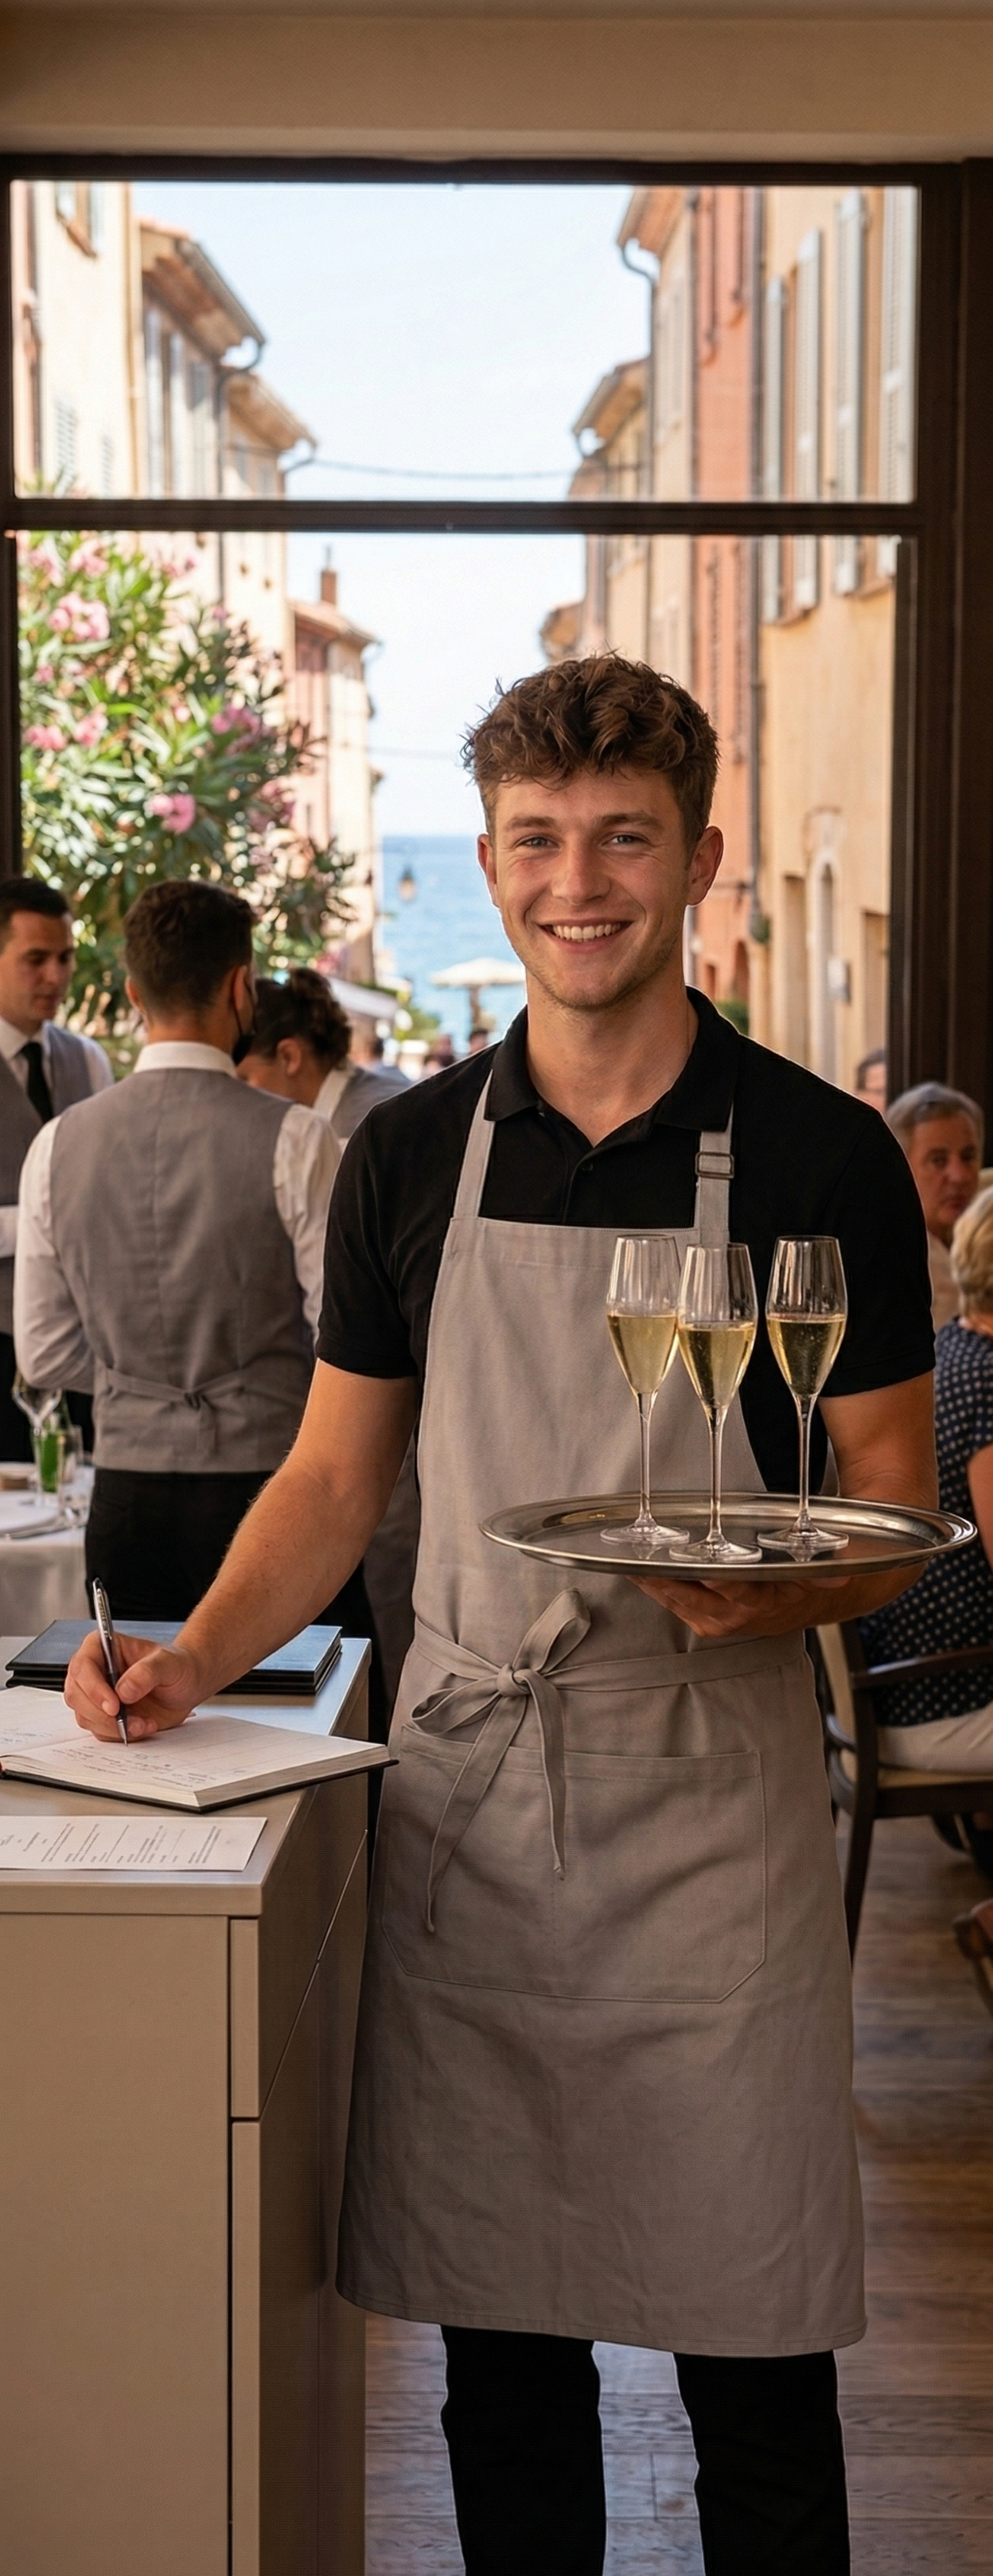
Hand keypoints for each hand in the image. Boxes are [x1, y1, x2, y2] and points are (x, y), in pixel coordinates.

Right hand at [64, 1632, 201, 1740]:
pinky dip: (120, 1734)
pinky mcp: (104, 1716)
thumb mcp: (169, 1662)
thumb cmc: (177, 1666)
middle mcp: (95, 1671)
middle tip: (126, 1721)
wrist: (188, 1686)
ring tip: (143, 1723)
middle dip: (100, 1714)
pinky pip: (101, 1731)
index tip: (114, 1705)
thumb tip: (124, 1691)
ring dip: (113, 1727)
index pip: (83, 1666)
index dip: (93, 1688)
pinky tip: (143, 1726)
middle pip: (76, 1695)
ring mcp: (97, 1696)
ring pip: (85, 1717)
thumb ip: (147, 1672)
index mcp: (103, 1648)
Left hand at [630, 1568, 855, 1639]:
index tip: (688, 1566)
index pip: (733, 1589)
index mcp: (763, 1600)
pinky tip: (638, 1572)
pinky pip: (675, 1604)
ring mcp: (718, 1619)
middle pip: (691, 1595)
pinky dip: (656, 1588)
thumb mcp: (816, 1571)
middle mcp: (736, 1614)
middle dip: (663, 1578)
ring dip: (653, 1584)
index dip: (710, 1578)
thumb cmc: (805, 1581)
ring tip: (628, 1561)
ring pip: (678, 1601)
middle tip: (638, 1558)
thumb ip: (824, 1568)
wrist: (806, 1605)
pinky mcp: (705, 1620)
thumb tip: (842, 1568)